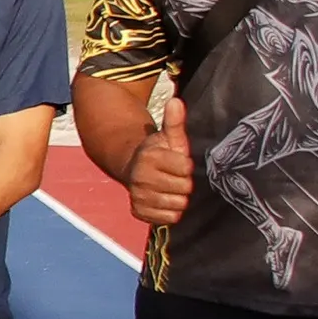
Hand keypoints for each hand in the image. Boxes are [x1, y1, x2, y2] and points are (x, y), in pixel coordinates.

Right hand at [126, 92, 193, 226]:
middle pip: (183, 189)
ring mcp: (139, 195)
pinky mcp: (138, 211)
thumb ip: (174, 121)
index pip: (185, 168)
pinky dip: (170, 211)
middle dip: (183, 183)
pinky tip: (165, 200)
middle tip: (175, 177)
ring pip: (177, 205)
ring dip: (178, 198)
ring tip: (170, 188)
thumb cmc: (158, 152)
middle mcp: (141, 177)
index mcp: (150, 157)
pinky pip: (168, 218)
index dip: (186, 166)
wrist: (132, 169)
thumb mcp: (168, 136)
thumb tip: (176, 101)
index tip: (179, 163)